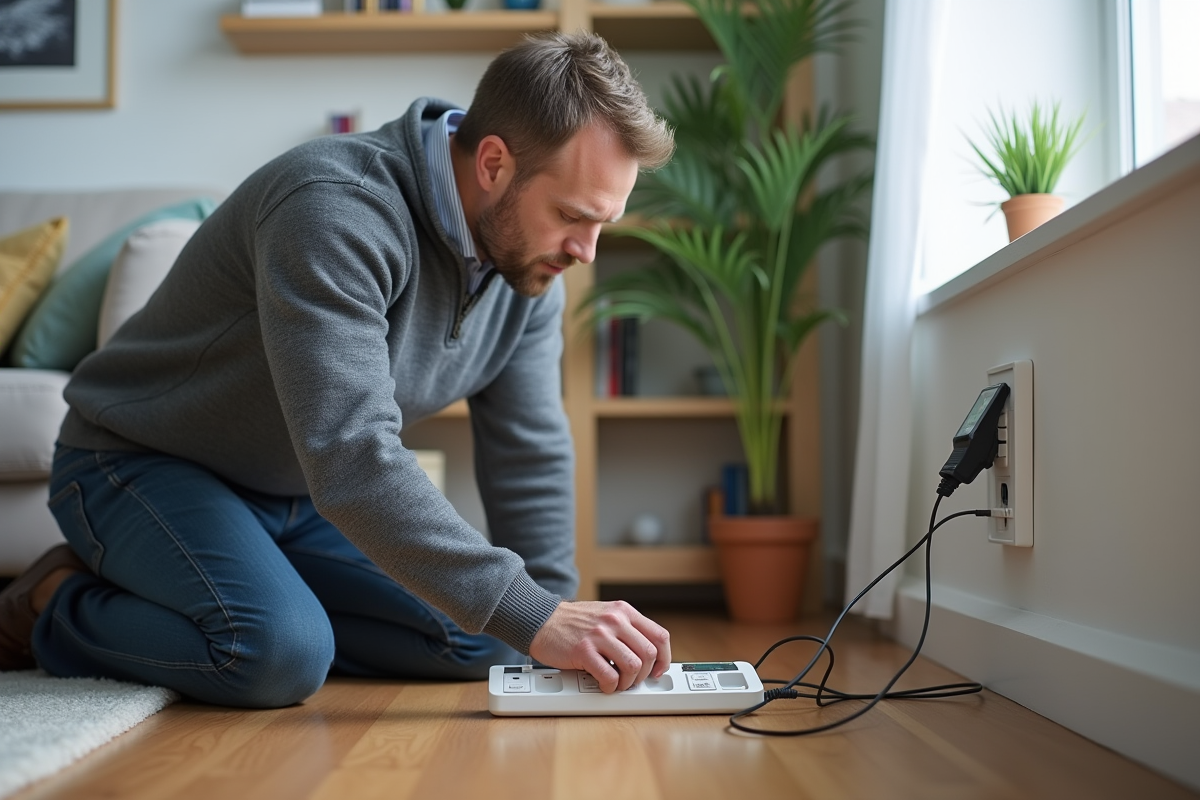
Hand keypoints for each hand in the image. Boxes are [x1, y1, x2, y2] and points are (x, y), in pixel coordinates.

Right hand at [528, 600, 670, 692]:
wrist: (542, 619)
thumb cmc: (573, 622)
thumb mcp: (606, 614)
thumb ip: (626, 629)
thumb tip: (646, 653)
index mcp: (624, 612)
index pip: (659, 636)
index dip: (664, 658)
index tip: (657, 670)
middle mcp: (615, 620)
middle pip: (649, 654)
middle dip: (644, 674)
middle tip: (632, 679)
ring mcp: (600, 635)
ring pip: (633, 666)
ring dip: (628, 682)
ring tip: (617, 683)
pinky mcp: (584, 651)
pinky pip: (609, 676)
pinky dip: (610, 687)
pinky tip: (604, 684)